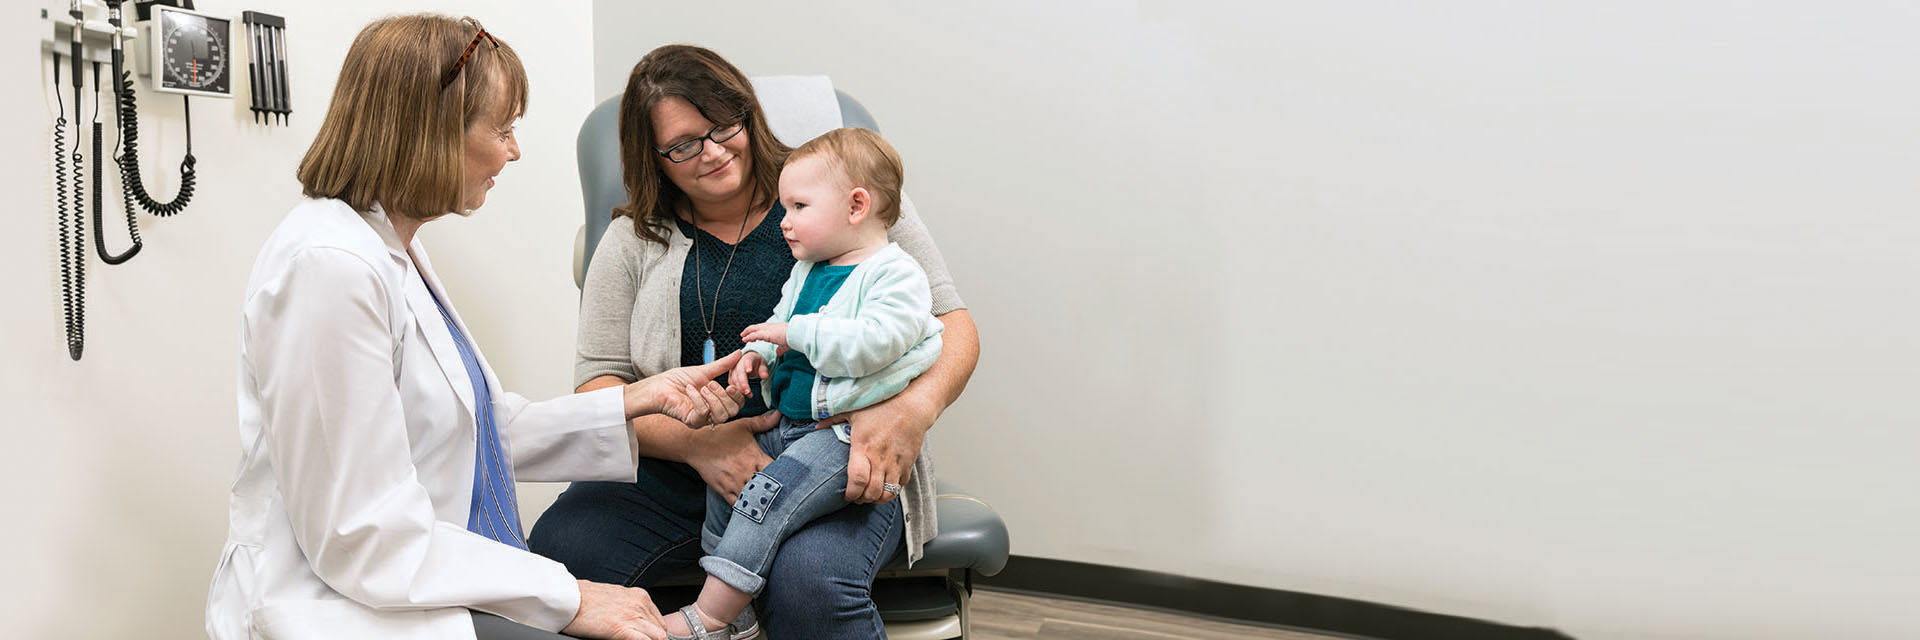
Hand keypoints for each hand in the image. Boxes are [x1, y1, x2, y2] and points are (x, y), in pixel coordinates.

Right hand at [563, 580, 668, 639]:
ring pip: (658, 637)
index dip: (655, 633)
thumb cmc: (583, 598)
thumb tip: (631, 620)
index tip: (649, 638)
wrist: (567, 598)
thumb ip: (628, 608)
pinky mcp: (622, 628)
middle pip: (660, 630)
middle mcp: (639, 604)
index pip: (658, 620)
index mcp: (639, 596)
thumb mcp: (614, 597)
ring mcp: (632, 616)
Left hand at [623, 351, 745, 427]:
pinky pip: (704, 413)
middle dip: (725, 395)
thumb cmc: (677, 380)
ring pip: (722, 416)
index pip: (738, 404)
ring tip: (703, 387)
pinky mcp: (693, 421)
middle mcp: (712, 412)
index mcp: (717, 401)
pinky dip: (698, 399)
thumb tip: (738, 353)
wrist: (659, 386)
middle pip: (733, 411)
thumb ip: (723, 365)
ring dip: (714, 399)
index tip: (732, 383)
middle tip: (712, 384)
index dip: (738, 394)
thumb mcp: (704, 370)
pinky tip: (690, 390)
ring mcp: (703, 419)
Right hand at [686, 412, 781, 501]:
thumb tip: (780, 413)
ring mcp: (735, 483)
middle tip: (783, 492)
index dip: (786, 474)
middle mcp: (746, 472)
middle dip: (776, 490)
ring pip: (755, 498)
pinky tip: (753, 507)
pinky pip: (739, 505)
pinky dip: (747, 507)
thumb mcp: (743, 425)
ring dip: (762, 500)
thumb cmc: (721, 434)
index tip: (790, 476)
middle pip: (768, 487)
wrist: (695, 444)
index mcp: (755, 457)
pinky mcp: (724, 491)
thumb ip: (763, 422)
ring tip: (770, 501)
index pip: (778, 470)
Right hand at [728, 351, 769, 398]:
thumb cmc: (756, 363)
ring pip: (734, 379)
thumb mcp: (762, 365)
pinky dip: (737, 390)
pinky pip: (732, 383)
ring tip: (748, 394)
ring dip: (740, 388)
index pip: (747, 361)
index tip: (749, 371)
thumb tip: (765, 377)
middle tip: (748, 391)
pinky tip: (743, 395)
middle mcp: (738, 363)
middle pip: (739, 372)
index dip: (747, 366)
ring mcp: (733, 369)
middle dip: (743, 383)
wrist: (749, 361)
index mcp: (747, 358)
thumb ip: (763, 370)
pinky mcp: (731, 376)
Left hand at [740, 322, 789, 354]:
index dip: (757, 331)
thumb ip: (780, 349)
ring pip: (754, 329)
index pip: (763, 328)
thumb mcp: (785, 345)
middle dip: (749, 330)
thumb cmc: (794, 339)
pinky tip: (745, 340)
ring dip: (747, 333)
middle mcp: (771, 327)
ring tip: (742, 337)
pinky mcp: (767, 334)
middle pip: (757, 327)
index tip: (752, 335)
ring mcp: (768, 329)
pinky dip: (749, 337)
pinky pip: (755, 335)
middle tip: (743, 334)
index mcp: (775, 328)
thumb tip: (778, 353)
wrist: (798, 335)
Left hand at [820, 394, 935, 503]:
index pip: (857, 481)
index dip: (851, 494)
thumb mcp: (854, 411)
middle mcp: (880, 459)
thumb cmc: (882, 407)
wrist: (912, 407)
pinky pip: (900, 486)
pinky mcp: (908, 464)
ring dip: (877, 498)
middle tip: (856, 496)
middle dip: (862, 500)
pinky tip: (884, 485)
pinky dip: (891, 490)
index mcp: (863, 447)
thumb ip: (833, 420)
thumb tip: (817, 427)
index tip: (846, 495)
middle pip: (871, 492)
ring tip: (870, 494)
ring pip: (887, 494)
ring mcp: (895, 463)